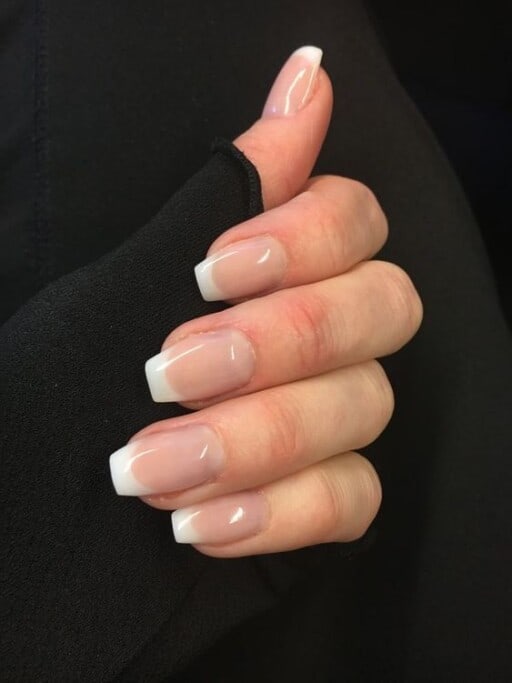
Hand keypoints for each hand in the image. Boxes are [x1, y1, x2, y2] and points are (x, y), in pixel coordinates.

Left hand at [109, 46, 421, 556]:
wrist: (33, 500)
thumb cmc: (69, 379)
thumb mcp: (125, 282)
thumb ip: (223, 194)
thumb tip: (307, 79)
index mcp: (276, 277)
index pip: (358, 222)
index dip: (307, 237)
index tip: (212, 270)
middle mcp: (317, 340)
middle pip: (386, 308)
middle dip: (284, 339)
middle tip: (172, 371)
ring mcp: (326, 422)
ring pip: (369, 406)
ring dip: (259, 436)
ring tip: (151, 466)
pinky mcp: (319, 502)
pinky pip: (355, 500)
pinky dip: (282, 511)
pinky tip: (198, 524)